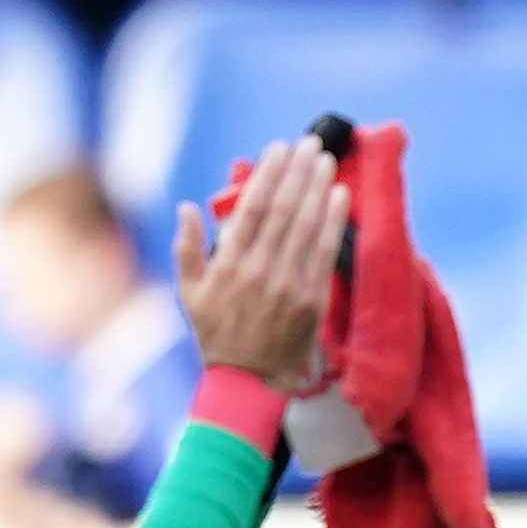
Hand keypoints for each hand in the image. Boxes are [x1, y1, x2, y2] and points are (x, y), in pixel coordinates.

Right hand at [176, 135, 345, 396]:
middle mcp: (259, 270)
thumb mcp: (189, 294)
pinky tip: (340, 196)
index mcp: (229, 264)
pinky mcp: (311, 301)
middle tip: (310, 144)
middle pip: (282, 209)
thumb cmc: (217, 336)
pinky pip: (324, 253)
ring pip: (305, 226)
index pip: (251, 207)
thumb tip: (187, 207)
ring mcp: (288, 285)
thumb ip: (186, 248)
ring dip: (317, 188)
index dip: (268, 174)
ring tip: (326, 161)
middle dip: (297, 173)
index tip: (279, 149)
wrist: (247, 383)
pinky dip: (333, 222)